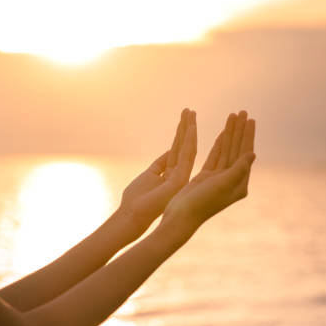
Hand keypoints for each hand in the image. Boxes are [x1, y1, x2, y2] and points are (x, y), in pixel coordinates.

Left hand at [118, 108, 196, 239]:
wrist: (134, 215)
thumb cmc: (137, 199)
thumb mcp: (149, 175)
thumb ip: (160, 163)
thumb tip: (170, 150)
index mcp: (172, 174)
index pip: (178, 150)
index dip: (181, 134)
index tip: (185, 118)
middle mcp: (180, 174)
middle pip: (184, 146)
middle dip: (187, 127)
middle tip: (190, 110)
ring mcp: (182, 177)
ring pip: (189, 148)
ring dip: (190, 129)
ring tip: (191, 112)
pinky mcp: (181, 179)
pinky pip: (187, 155)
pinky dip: (190, 139)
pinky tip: (191, 127)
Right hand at [161, 111, 255, 232]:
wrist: (181, 217)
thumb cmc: (202, 203)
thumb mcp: (223, 185)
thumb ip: (239, 169)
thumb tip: (253, 154)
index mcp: (240, 183)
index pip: (245, 153)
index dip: (247, 135)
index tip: (250, 119)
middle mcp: (232, 180)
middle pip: (237, 149)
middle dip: (240, 130)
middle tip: (242, 111)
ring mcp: (219, 178)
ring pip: (227, 150)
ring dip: (230, 133)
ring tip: (233, 115)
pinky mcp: (207, 177)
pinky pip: (216, 156)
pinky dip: (220, 143)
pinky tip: (224, 132)